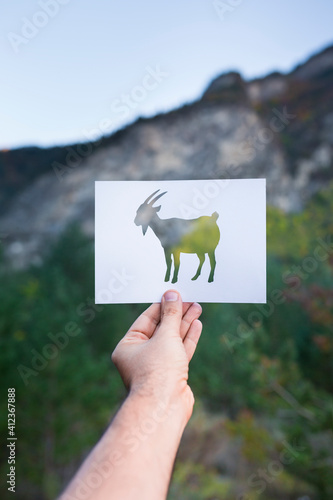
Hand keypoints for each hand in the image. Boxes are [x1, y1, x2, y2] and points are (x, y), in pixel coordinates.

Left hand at [111, 290, 201, 420]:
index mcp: (128, 346)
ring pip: (171, 339)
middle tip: (190, 299)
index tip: (174, 293)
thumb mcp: (165, 336)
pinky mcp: (171, 374)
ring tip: (197, 307)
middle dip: (176, 313)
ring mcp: (156, 365)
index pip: (146, 319)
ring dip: (184, 323)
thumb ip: (171, 314)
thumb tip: (172, 294)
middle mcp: (140, 355)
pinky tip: (196, 324)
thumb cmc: (158, 370)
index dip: (162, 305)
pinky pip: (179, 351)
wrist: (165, 408)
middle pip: (160, 328)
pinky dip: (188, 338)